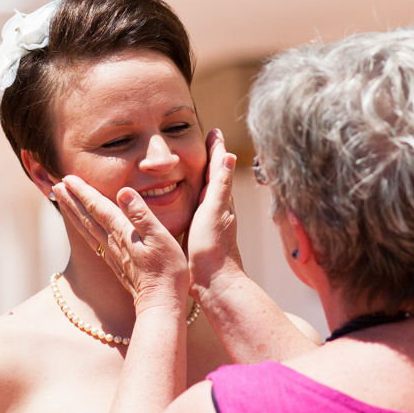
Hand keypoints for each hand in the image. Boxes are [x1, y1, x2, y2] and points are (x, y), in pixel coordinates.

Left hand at [54, 175, 187, 313]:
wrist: (160, 302)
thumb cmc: (167, 270)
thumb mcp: (160, 237)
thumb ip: (141, 214)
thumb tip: (123, 191)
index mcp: (121, 231)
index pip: (97, 206)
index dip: (82, 190)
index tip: (67, 177)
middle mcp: (111, 241)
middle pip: (86, 216)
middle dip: (71, 198)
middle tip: (56, 183)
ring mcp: (111, 253)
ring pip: (86, 228)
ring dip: (73, 212)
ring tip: (61, 200)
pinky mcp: (114, 263)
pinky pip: (92, 240)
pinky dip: (82, 228)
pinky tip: (81, 227)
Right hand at [187, 129, 245, 294]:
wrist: (213, 282)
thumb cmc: (212, 247)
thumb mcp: (214, 211)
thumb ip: (220, 185)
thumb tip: (230, 155)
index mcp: (219, 200)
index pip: (218, 167)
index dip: (215, 149)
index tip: (213, 130)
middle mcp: (217, 208)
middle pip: (213, 177)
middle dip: (209, 159)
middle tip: (204, 142)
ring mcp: (209, 222)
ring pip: (204, 193)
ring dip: (200, 178)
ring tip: (190, 167)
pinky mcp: (200, 234)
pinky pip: (195, 208)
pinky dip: (191, 198)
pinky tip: (184, 203)